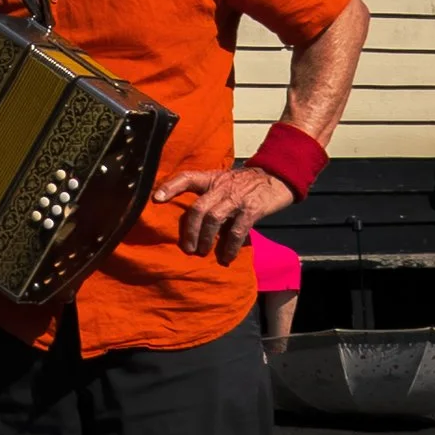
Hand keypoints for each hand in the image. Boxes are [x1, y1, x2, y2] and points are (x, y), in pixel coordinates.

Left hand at [158, 160, 290, 264]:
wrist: (279, 176)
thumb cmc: (247, 183)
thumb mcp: (225, 181)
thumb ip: (209, 194)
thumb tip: (191, 219)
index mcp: (212, 178)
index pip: (187, 177)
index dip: (170, 186)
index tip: (155, 199)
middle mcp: (221, 187)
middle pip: (198, 208)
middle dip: (189, 230)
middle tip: (186, 248)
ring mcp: (237, 198)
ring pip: (213, 220)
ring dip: (205, 239)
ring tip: (201, 252)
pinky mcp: (252, 210)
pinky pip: (237, 232)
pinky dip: (230, 247)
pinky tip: (226, 257)